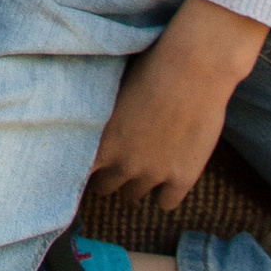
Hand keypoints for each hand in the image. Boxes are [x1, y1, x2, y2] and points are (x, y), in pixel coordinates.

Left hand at [89, 0, 267, 208]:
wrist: (194, 67)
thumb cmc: (150, 68)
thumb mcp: (111, 94)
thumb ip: (98, 123)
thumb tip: (84, 132)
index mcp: (100, 140)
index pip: (76, 174)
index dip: (83, 169)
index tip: (89, 163)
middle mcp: (122, 163)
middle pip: (106, 187)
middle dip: (110, 175)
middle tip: (119, 160)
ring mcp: (153, 173)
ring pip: (134, 196)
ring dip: (136, 183)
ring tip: (144, 162)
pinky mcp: (182, 178)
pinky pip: (165, 203)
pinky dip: (166, 192)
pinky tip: (168, 173)